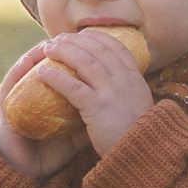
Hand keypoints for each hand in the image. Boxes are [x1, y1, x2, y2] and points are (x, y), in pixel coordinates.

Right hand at [0, 42, 89, 179]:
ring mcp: (19, 103)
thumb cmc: (51, 152)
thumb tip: (116, 107)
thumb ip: (92, 118)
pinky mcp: (7, 112)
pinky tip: (25, 62)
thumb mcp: (78, 134)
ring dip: (33, 55)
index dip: (71, 56)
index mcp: (48, 100)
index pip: (59, 72)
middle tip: (67, 37)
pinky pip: (10, 88)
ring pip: (23, 72)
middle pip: (41, 66)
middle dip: (55, 51)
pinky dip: (17, 73)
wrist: (28, 174)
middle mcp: (32, 97)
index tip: (86, 44)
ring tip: (46, 43)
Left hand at [31, 27, 153, 156]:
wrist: (144, 153)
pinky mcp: (97, 108)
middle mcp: (124, 80)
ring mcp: (112, 92)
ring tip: (47, 49)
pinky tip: (42, 73)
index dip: (97, 38)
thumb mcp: (139, 104)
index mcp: (135, 78)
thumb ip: (127, 91)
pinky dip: (56, 77)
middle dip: (75, 41)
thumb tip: (113, 83)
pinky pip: (72, 87)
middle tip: (59, 38)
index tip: (83, 34)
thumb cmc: (137, 133)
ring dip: (63, 51)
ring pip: (84, 62)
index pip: (116, 47)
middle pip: (97, 49)